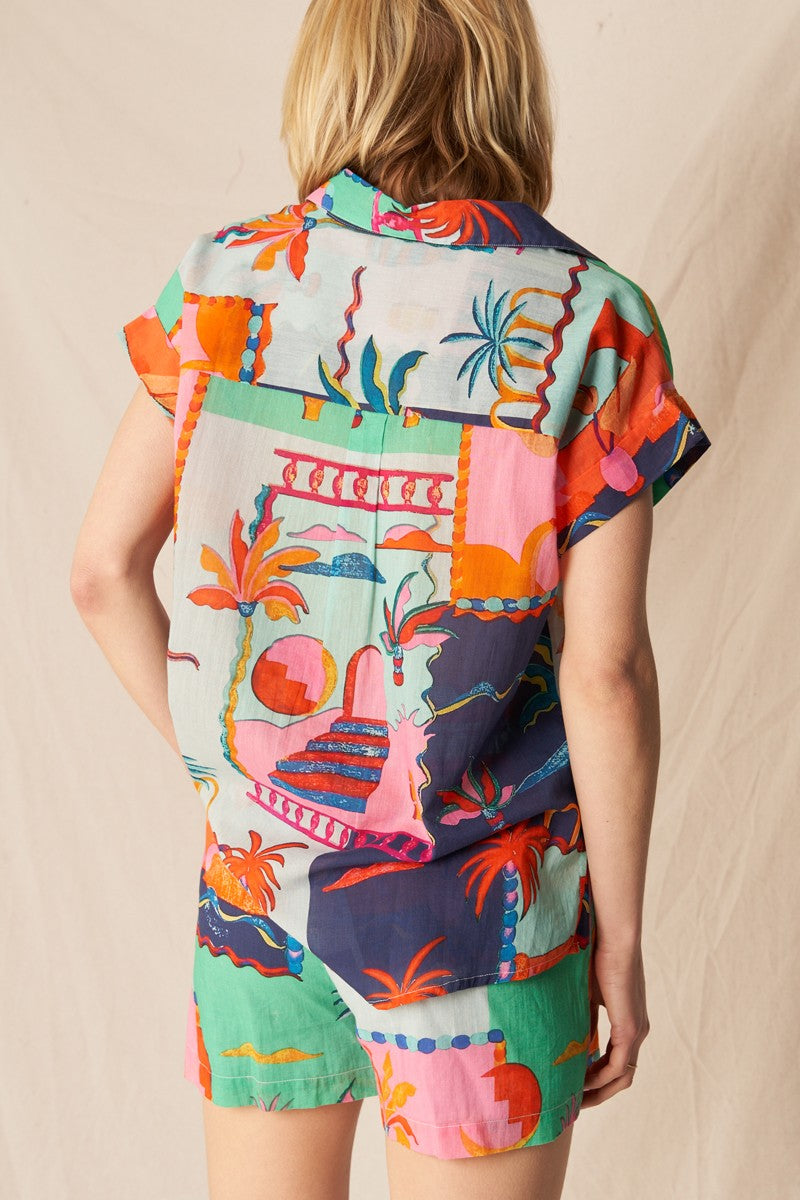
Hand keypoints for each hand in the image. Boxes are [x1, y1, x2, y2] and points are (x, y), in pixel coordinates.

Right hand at [580, 938, 649, 1107]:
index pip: (616, 1060)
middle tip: (574, 1102)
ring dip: (599, 1091)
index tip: (574, 1085)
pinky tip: (580, 1082)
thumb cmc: (597, 955)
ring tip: (575, 1099)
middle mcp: (637, 1030)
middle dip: (598, 1092)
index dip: (596, 1076)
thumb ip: (583, 1017)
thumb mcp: (587, 994)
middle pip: (621, 1076)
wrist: (612, 937)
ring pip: (621, 1076)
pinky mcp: (630, 1028)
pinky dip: (599, 1078)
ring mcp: (636, 1031)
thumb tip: (567, 1038)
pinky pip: (616, 1066)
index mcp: (629, 1021)